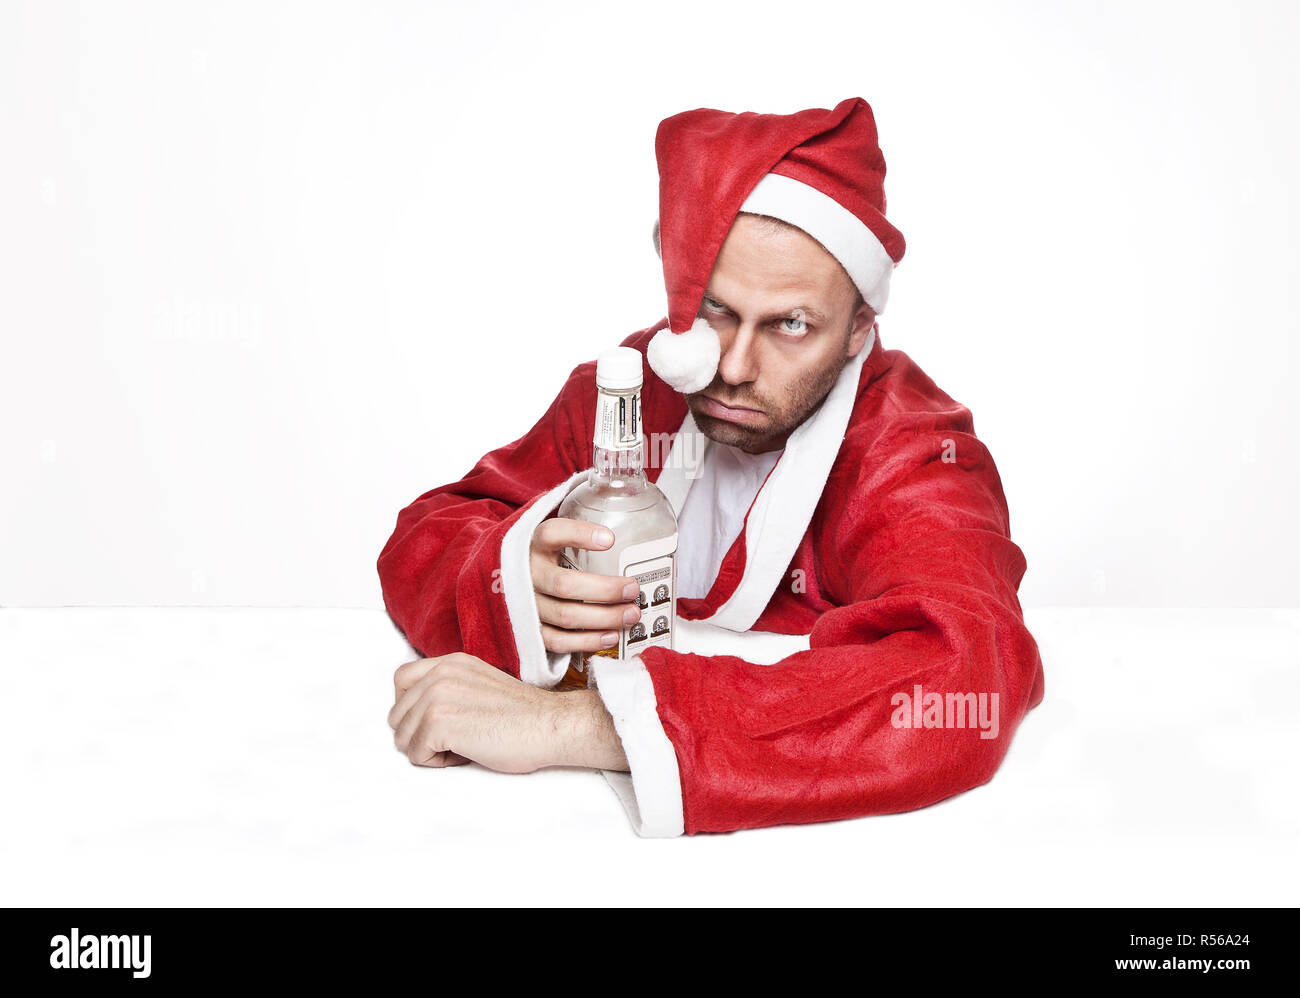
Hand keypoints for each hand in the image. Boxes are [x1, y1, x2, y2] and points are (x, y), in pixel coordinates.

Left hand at [389, 653, 627, 772]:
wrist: (549, 725)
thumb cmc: (523, 716)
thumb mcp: (479, 686)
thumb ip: (450, 689)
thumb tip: (419, 716)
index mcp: (449, 662)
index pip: (401, 681)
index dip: (411, 709)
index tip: (437, 723)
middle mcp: (439, 673)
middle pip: (397, 714)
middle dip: (419, 735)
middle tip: (455, 740)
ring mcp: (437, 697)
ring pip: (402, 737)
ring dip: (428, 750)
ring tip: (463, 746)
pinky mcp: (439, 722)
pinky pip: (415, 755)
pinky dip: (438, 763)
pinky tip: (466, 753)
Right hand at [529, 517, 640, 654]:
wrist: (497, 581)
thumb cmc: (540, 558)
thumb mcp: (550, 537)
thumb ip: (576, 531)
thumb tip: (626, 522)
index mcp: (532, 544)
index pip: (552, 533)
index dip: (580, 535)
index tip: (610, 538)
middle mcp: (525, 574)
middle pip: (565, 585)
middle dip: (605, 589)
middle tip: (633, 588)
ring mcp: (525, 606)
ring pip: (566, 616)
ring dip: (604, 617)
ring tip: (632, 614)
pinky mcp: (529, 632)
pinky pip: (559, 641)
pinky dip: (588, 642)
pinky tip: (612, 636)